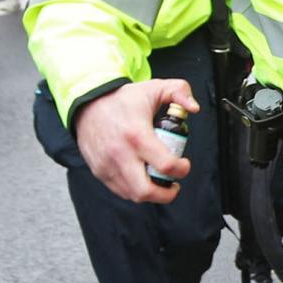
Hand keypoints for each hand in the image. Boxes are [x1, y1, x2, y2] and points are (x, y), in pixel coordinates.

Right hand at [74, 77, 200, 202]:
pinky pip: (120, 191)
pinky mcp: (100, 172)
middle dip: (166, 194)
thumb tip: (193, 107)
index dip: (182, 169)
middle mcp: (120, 154)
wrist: (88, 105)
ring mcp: (108, 165)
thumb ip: (179, 91)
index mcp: (137, 135)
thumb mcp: (154, 88)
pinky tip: (142, 177)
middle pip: (146, 191)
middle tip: (174, 184)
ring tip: (158, 181)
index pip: (165, 165)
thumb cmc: (121, 100)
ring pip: (133, 195)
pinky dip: (135, 190)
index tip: (184, 165)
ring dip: (151, 193)